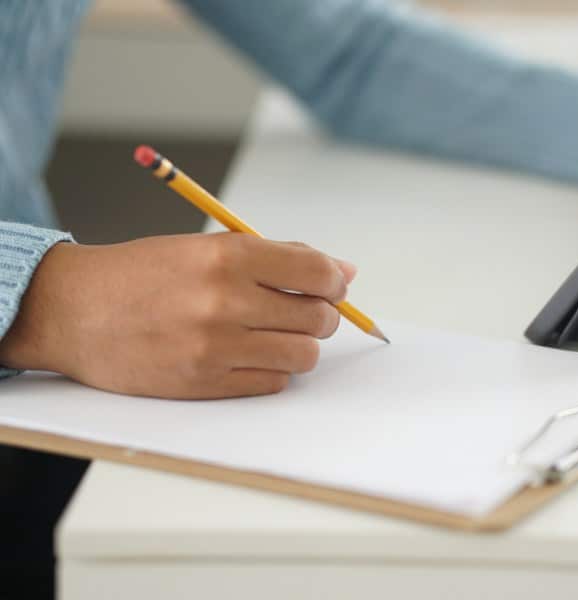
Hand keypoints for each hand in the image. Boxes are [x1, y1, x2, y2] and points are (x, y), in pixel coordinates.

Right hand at [0, 233, 356, 398]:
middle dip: (321, 316)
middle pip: (317, 317)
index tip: (331, 287)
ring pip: (303, 356)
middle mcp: (225, 300)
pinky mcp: (204, 383)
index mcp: (228, 256)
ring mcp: (214, 346)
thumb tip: (344, 271)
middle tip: (302, 312)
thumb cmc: (144, 275)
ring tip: (277, 336)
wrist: (73, 310)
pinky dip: (272, 371)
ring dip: (300, 347)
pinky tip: (250, 356)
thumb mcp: (208, 247)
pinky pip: (272, 384)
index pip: (317, 272)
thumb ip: (279, 256)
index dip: (334, 282)